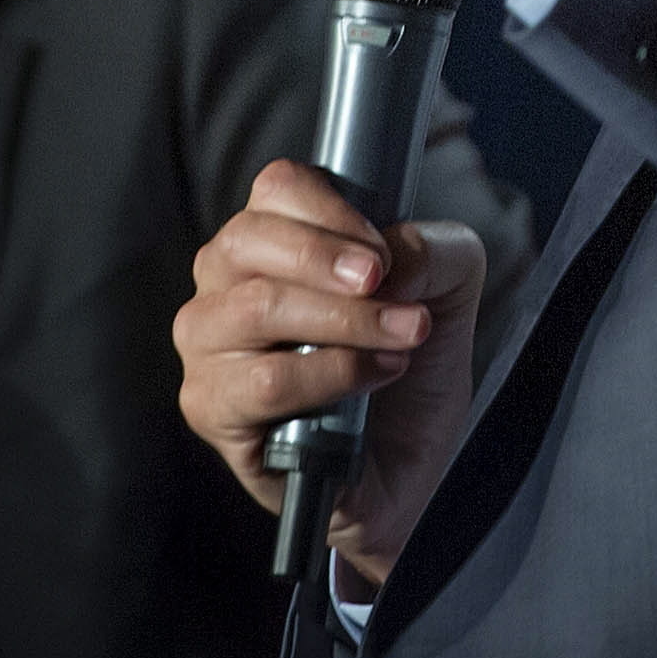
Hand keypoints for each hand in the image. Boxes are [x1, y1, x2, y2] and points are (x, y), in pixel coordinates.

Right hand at [174, 158, 486, 584]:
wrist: (406, 469)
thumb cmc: (408, 371)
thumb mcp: (447, 293)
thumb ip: (434, 251)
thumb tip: (393, 255)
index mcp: (273, 240)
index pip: (276, 188)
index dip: (331, 210)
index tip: (383, 252)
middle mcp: (225, 284)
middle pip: (249, 239)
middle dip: (331, 262)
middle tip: (389, 285)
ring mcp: (209, 346)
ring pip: (256, 308)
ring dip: (344, 321)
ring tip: (401, 339)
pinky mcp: (210, 407)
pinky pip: (263, 380)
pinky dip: (329, 375)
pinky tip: (371, 381)